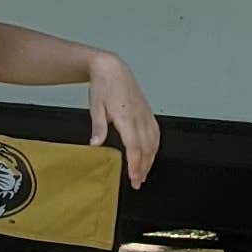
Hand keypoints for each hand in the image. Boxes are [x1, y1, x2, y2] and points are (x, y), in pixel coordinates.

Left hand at [87, 53, 160, 186]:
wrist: (112, 69)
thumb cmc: (103, 86)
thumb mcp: (95, 106)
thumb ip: (98, 126)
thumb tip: (96, 144)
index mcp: (126, 117)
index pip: (134, 147)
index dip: (135, 164)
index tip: (133, 178)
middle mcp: (139, 117)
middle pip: (146, 148)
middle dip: (143, 167)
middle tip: (138, 182)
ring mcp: (145, 114)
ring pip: (153, 142)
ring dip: (150, 159)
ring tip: (144, 173)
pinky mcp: (147, 112)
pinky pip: (156, 132)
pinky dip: (155, 146)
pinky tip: (152, 154)